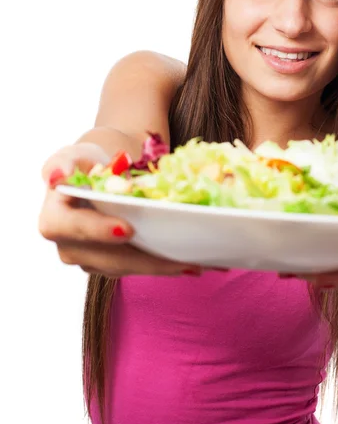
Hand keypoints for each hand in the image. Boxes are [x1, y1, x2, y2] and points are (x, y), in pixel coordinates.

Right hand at [38, 142, 204, 277]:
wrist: (103, 173)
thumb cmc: (89, 162)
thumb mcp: (75, 155)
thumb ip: (62, 162)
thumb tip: (57, 176)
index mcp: (54, 218)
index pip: (68, 229)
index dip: (96, 231)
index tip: (127, 229)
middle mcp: (69, 246)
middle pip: (106, 257)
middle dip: (144, 259)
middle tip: (179, 258)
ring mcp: (91, 260)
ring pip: (128, 268)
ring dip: (162, 268)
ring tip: (195, 263)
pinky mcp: (114, 265)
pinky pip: (140, 268)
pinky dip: (166, 266)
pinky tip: (193, 264)